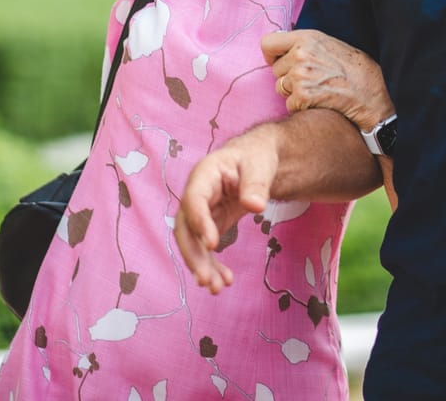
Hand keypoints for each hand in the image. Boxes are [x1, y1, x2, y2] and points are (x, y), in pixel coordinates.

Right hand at [175, 131, 278, 293]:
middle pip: (185, 227)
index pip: (194, 200)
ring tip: (216, 288)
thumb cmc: (256, 157)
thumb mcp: (260, 165)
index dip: (199, 222)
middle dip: (193, 255)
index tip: (213, 245)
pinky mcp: (209, 226)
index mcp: (204, 175)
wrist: (256, 160)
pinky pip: (204, 249)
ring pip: (192, 243)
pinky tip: (225, 281)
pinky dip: (213, 266)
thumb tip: (255, 205)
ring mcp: (200, 212)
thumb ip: (256, 183)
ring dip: (201, 266)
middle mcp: (195, 195)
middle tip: (205, 279)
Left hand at [264, 30, 392, 131]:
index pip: (268, 43)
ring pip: (281, 88)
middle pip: (275, 70)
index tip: (280, 61)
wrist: (372, 93)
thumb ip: (305, 44)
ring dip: (294, 93)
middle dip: (288, 77)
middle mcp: (300, 54)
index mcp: (306, 38)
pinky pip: (289, 104)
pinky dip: (301, 107)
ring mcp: (300, 76)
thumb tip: (282, 48)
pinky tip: (319, 101)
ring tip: (317, 90)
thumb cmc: (354, 69)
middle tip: (312, 80)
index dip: (272, 55)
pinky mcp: (302, 96)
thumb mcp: (329, 45)